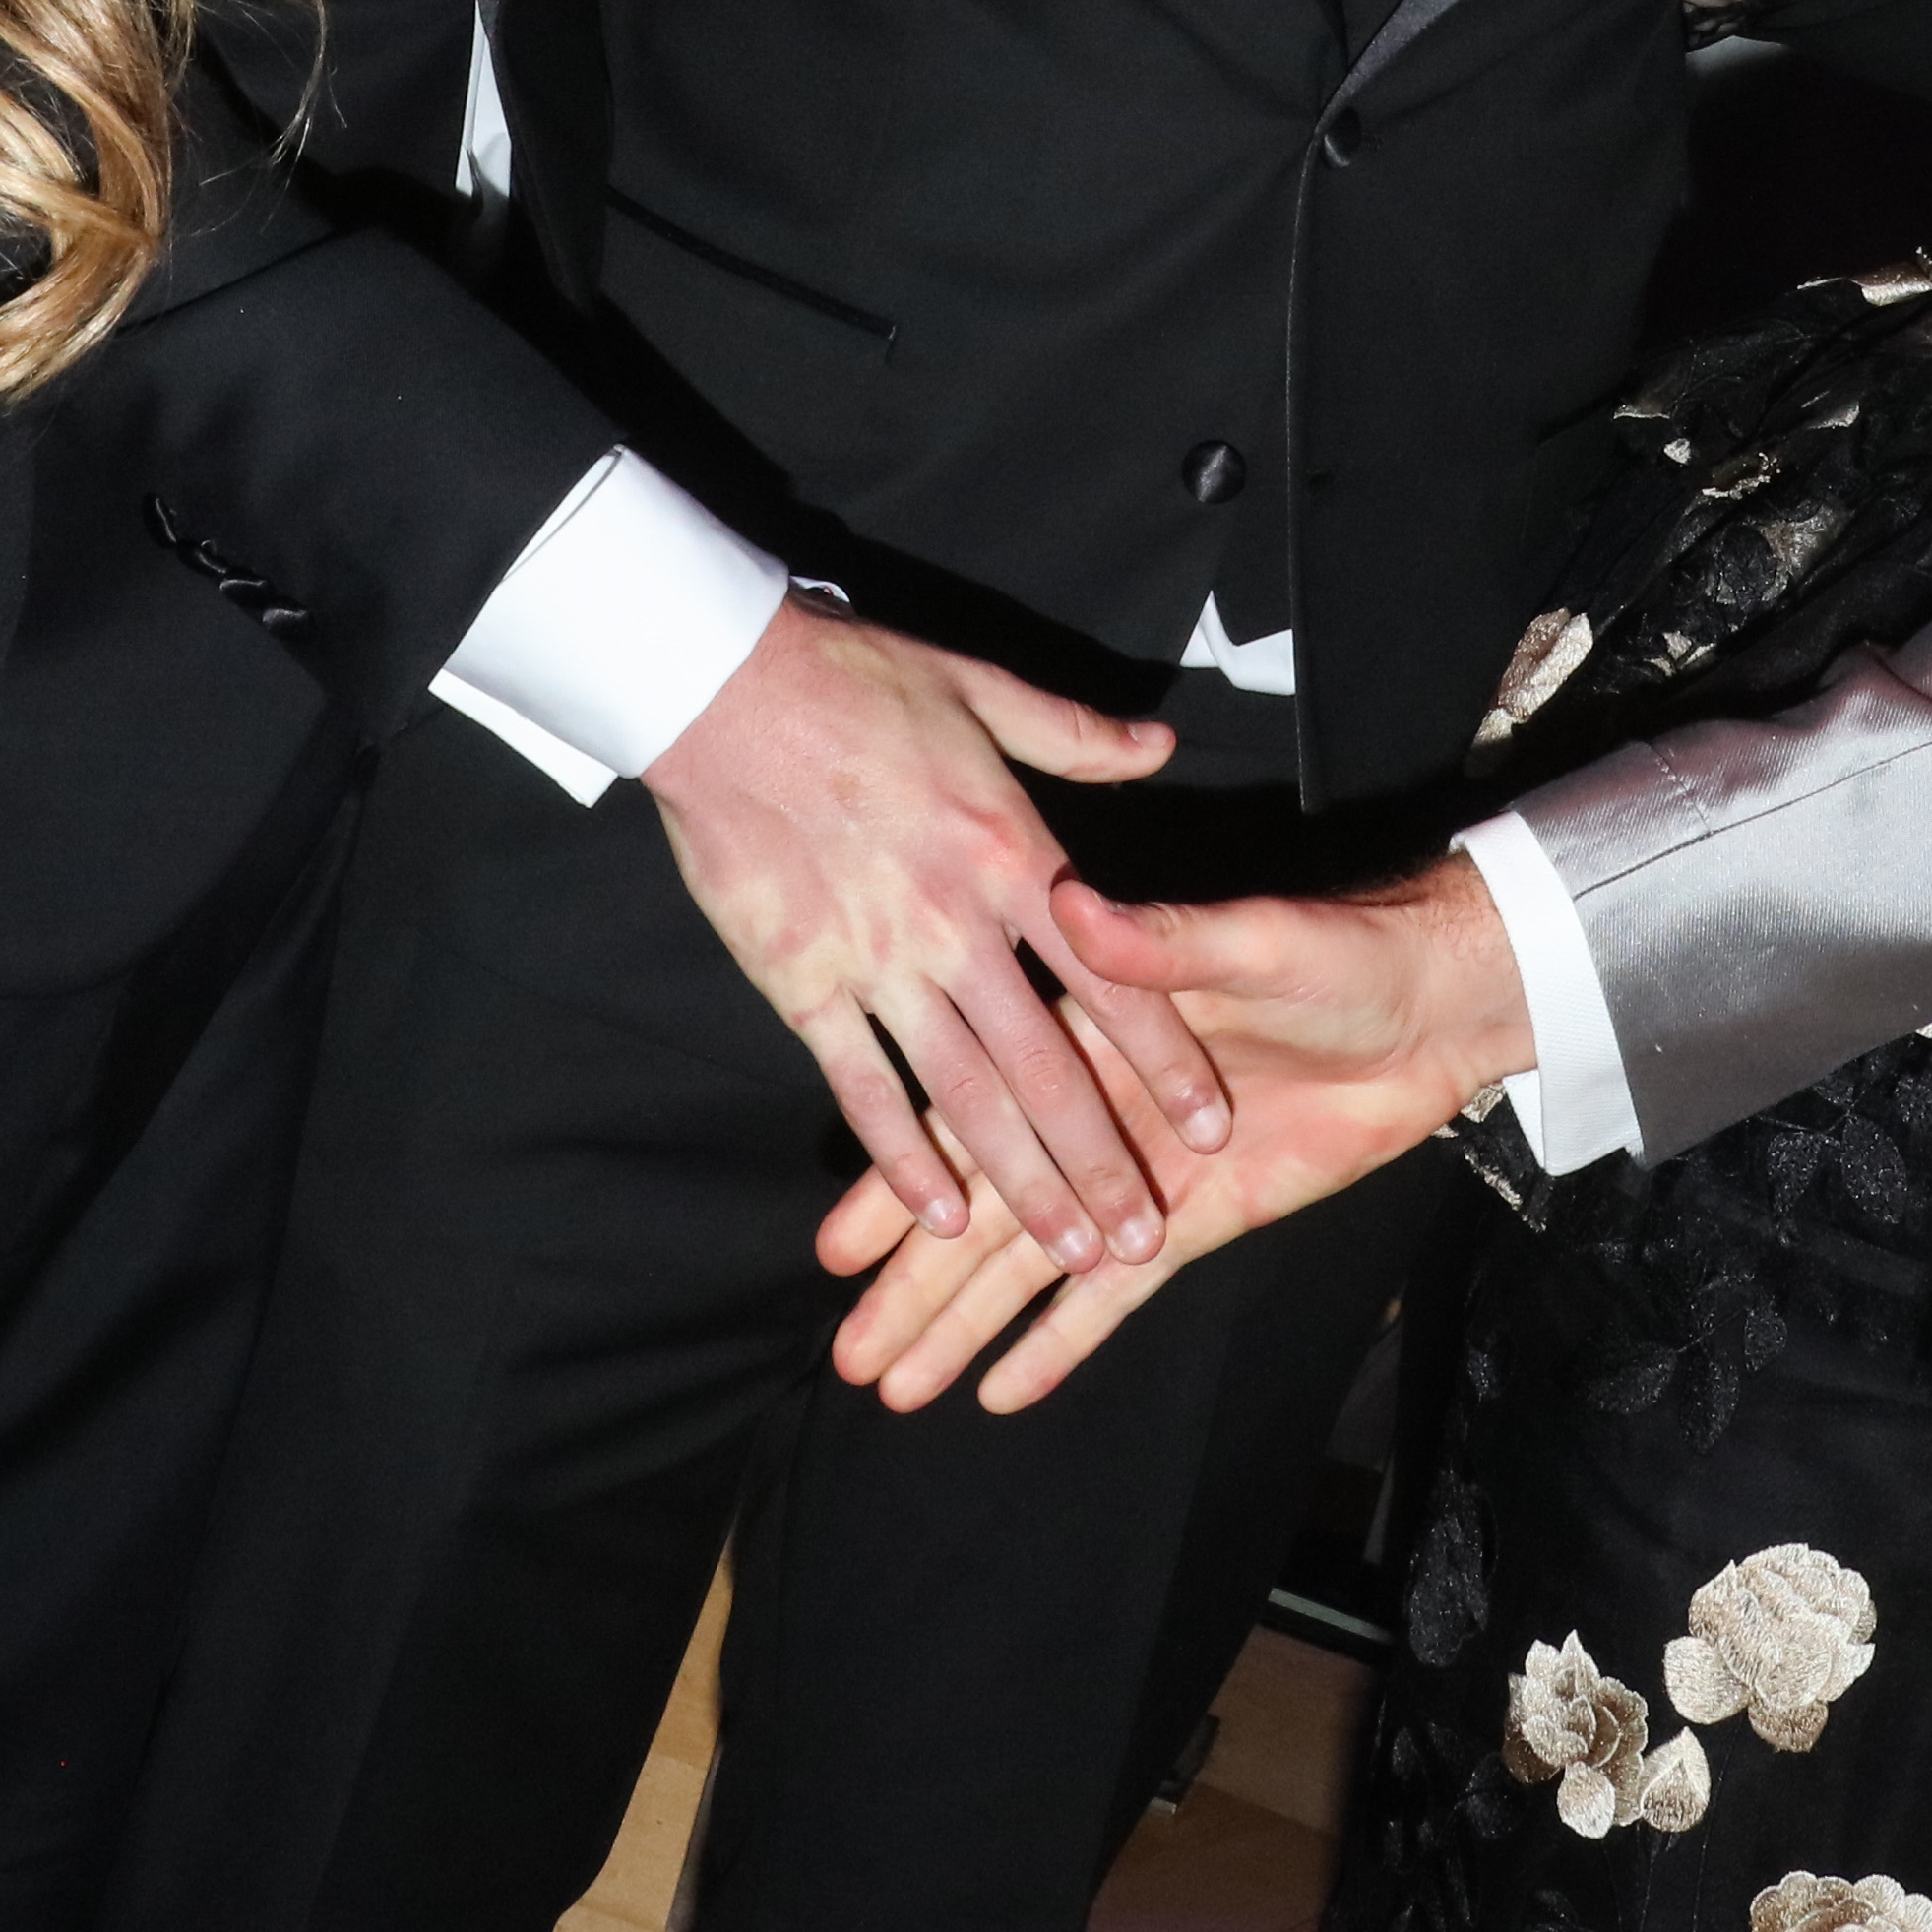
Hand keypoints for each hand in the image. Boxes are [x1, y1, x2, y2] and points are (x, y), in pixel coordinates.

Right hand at [643, 603, 1226, 1267]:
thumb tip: (1161, 746)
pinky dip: (902, 1154)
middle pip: (1047, 1063)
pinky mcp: (802, 982)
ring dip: (1019, 1181)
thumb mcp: (981, 687)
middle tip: (1143, 1237)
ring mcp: (877, 959)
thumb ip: (1077, 734)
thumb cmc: (853, 679)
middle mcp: (956, 920)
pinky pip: (863, 1084)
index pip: (1114, 976)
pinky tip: (940, 1214)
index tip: (1212, 1126)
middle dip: (1100, 1160)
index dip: (1166, 1061)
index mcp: (1013, 851)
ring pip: (965, 1093)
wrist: (720, 689)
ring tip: (1068, 1252)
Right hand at [811, 859, 1540, 1417]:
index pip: (977, 1113)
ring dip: (967, 1324)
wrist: (1433, 1005)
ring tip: (896, 1386)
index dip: (907, 1180)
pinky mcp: (1197, 1219)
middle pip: (989, 1209)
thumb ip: (1160, 942)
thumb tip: (1073, 907)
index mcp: (1090, 1034)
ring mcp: (1143, 1174)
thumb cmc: (1342, 953)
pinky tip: (1001, 1388)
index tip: (840, 1243)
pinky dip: (1060, 1341)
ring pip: (1038, 1265)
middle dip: (915, 1280)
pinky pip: (1116, 1296)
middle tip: (846, 1350)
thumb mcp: (1252, 940)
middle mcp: (1098, 1112)